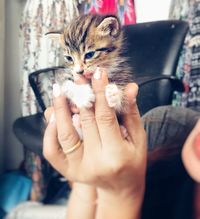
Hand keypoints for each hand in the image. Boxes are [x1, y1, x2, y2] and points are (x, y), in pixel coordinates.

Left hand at [43, 68, 146, 198]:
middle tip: (79, 78)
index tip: (98, 74)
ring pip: (64, 134)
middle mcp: (94, 163)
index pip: (105, 116)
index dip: (101, 92)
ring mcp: (78, 168)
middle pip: (84, 121)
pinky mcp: (68, 170)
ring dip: (60, 109)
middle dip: (81, 95)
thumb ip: (131, 112)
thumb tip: (130, 87)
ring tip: (61, 90)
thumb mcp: (138, 137)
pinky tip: (54, 114)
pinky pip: (52, 149)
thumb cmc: (132, 161)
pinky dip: (50, 130)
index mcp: (116, 155)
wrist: (121, 187)